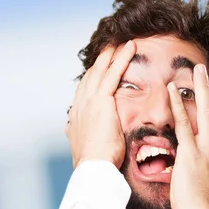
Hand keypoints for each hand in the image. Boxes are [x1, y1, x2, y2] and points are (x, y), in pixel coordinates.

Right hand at [66, 41, 136, 168]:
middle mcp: (80, 105)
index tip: (99, 70)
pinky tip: (131, 47)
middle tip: (109, 46)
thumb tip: (87, 141)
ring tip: (121, 41)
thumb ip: (89, 140)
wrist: (93, 167)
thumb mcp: (88, 150)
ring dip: (111, 54)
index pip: (85, 92)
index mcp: (76, 118)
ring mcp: (89, 101)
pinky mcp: (102, 100)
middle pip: (91, 76)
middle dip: (100, 61)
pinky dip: (122, 58)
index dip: (92, 79)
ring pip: (102, 70)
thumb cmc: (96, 165)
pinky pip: (114, 73)